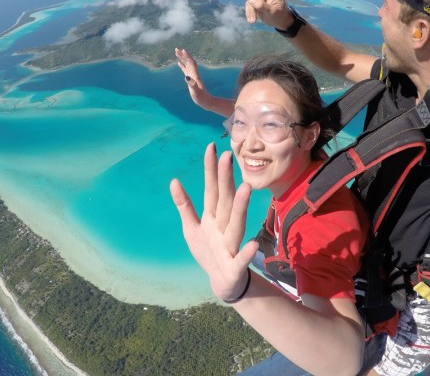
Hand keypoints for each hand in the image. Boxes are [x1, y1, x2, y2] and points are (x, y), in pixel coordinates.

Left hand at [170, 143, 257, 300]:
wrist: (223, 283)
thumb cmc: (208, 251)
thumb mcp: (191, 228)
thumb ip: (184, 205)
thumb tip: (174, 180)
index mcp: (213, 217)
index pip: (212, 189)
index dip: (211, 170)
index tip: (211, 147)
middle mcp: (224, 226)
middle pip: (225, 200)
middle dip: (226, 179)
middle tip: (227, 156)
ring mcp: (231, 245)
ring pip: (236, 223)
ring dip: (241, 206)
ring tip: (246, 187)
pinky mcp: (234, 266)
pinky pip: (241, 259)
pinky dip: (247, 252)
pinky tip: (255, 244)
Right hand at [175, 48, 211, 108]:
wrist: (205, 100)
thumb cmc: (201, 97)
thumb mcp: (196, 91)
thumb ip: (192, 84)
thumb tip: (186, 77)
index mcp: (195, 75)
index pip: (191, 62)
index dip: (187, 56)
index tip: (183, 50)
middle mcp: (194, 73)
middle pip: (188, 61)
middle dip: (183, 55)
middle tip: (176, 49)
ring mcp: (192, 76)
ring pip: (187, 64)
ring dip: (182, 58)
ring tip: (176, 52)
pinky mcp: (190, 79)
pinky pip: (185, 70)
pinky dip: (182, 65)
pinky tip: (178, 63)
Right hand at [235, 0, 292, 29]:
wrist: (278, 21)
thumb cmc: (279, 15)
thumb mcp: (273, 12)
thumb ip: (263, 6)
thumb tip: (251, 0)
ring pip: (250, 2)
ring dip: (251, 11)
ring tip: (253, 21)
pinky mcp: (253, 2)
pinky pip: (248, 7)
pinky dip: (249, 14)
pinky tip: (252, 21)